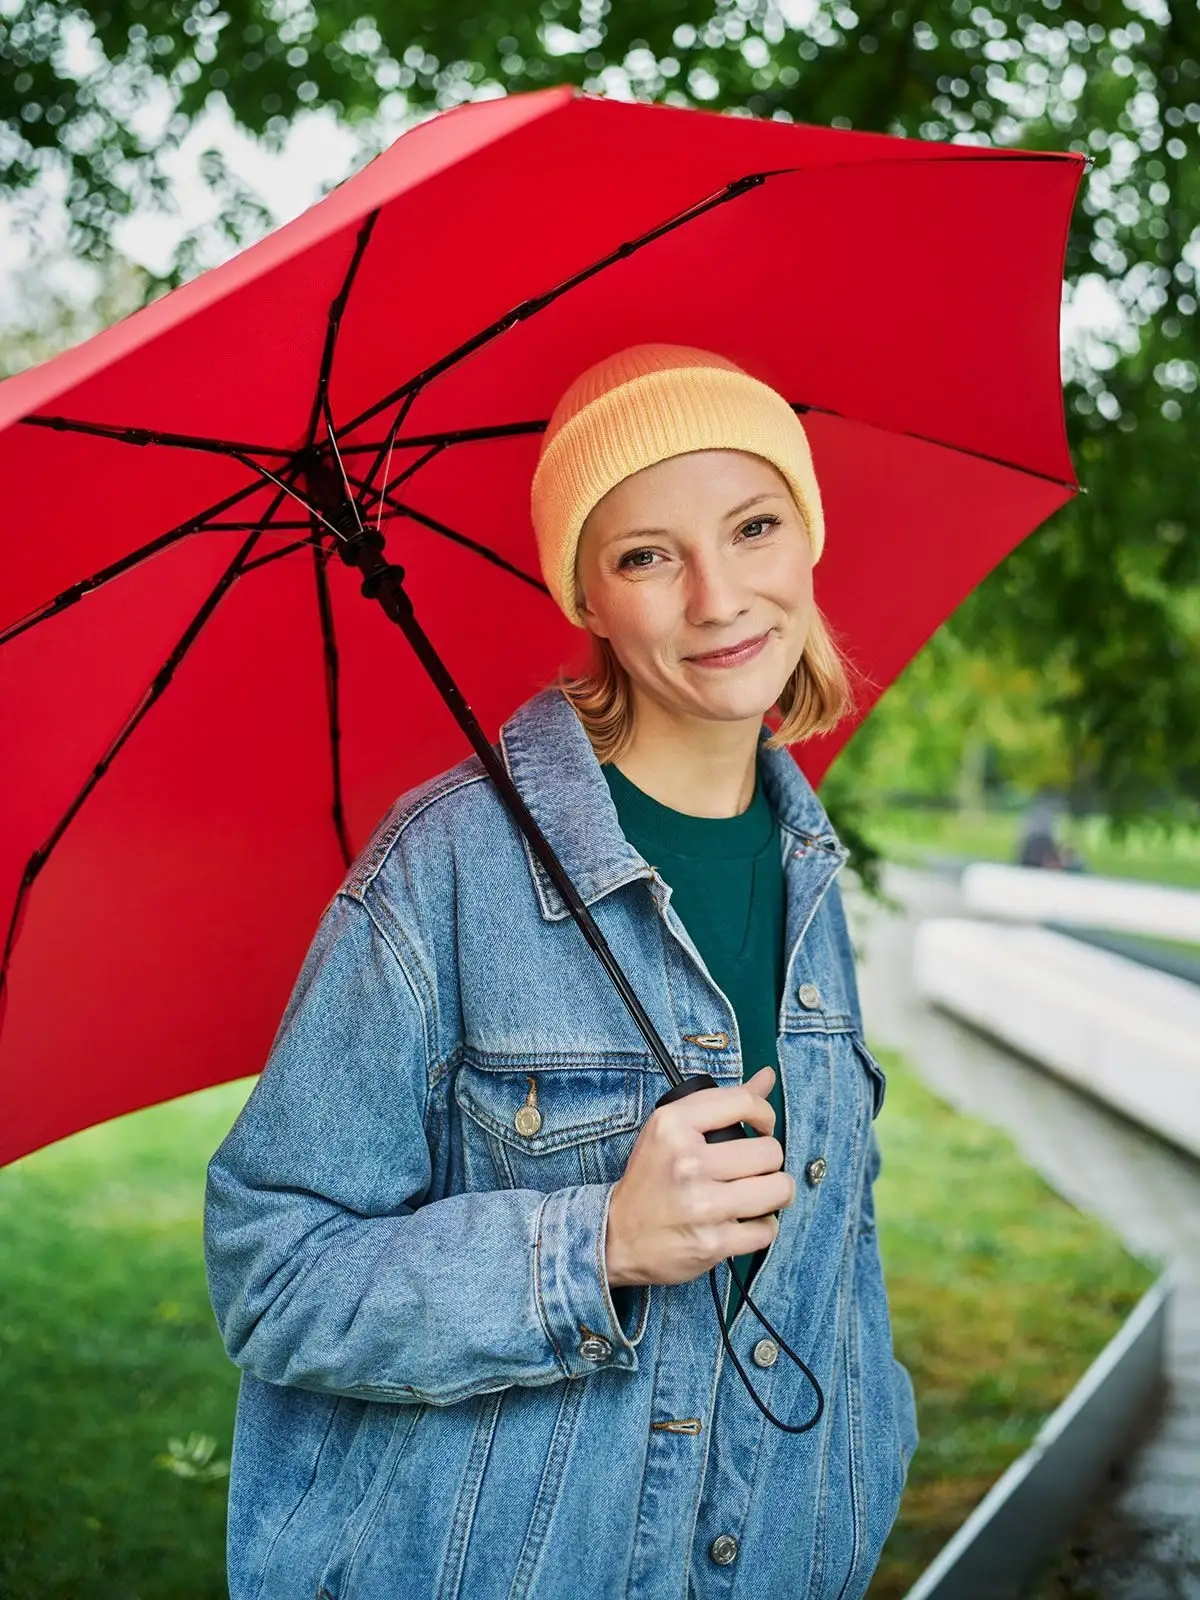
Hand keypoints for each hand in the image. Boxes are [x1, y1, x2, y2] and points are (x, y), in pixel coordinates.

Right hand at [605, 1066, 793, 1287]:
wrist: (616, 1236)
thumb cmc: (650, 1179)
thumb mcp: (672, 1129)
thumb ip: (722, 1103)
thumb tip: (767, 1076)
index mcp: (674, 1125)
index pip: (744, 1103)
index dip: (765, 1115)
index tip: (762, 1128)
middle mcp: (688, 1161)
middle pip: (770, 1152)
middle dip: (768, 1162)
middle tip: (752, 1170)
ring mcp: (702, 1204)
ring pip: (779, 1189)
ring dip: (774, 1194)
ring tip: (755, 1195)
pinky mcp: (713, 1242)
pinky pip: (768, 1229)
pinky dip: (762, 1227)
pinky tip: (743, 1222)